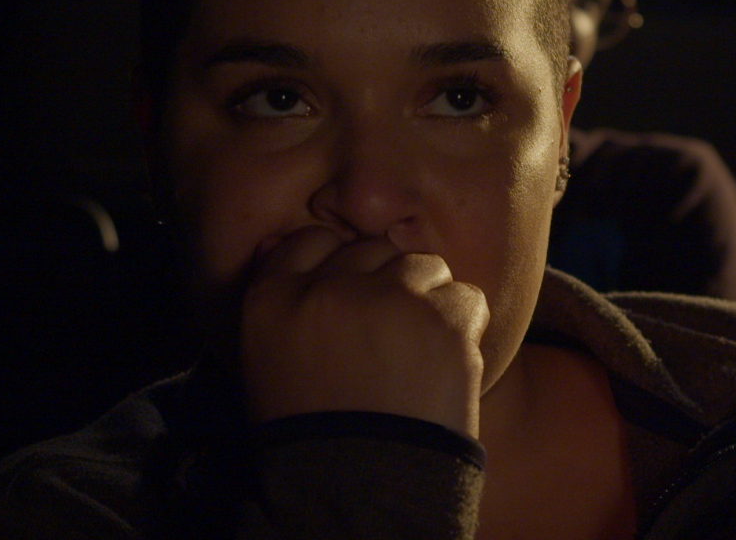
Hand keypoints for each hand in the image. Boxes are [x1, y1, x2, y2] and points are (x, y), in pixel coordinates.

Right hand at [240, 226, 489, 437]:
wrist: (363, 494)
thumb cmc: (314, 437)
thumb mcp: (270, 365)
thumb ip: (285, 303)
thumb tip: (290, 242)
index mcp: (272, 300)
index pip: (309, 242)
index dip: (335, 268)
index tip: (349, 298)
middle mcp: (329, 289)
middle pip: (369, 251)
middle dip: (383, 286)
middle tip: (388, 339)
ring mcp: (389, 299)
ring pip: (421, 266)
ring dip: (427, 300)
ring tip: (418, 352)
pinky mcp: (443, 319)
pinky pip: (465, 296)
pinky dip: (463, 325)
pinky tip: (445, 363)